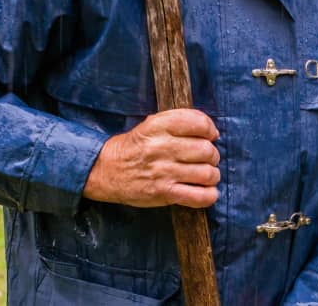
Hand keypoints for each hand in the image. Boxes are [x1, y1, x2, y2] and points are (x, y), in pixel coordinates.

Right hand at [82, 108, 220, 208]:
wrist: (105, 171)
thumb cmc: (134, 147)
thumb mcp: (150, 124)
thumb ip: (178, 122)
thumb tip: (212, 131)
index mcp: (157, 126)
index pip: (197, 122)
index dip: (209, 128)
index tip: (209, 135)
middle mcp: (161, 148)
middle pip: (206, 150)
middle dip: (212, 155)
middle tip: (206, 158)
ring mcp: (163, 172)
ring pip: (207, 173)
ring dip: (212, 175)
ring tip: (206, 175)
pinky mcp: (164, 193)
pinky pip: (200, 197)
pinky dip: (209, 195)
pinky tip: (206, 191)